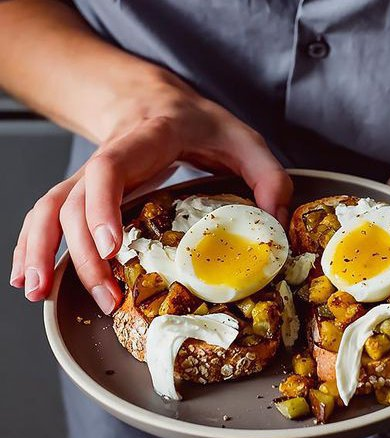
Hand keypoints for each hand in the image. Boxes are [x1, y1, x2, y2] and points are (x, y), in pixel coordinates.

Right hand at [9, 74, 292, 313]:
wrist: (156, 100)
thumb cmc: (199, 122)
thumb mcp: (243, 139)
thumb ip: (267, 176)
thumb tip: (275, 223)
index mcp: (148, 138)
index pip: (111, 167)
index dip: (103, 205)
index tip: (109, 247)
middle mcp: (110, 155)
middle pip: (76, 202)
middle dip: (82, 254)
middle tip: (107, 298)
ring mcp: (91, 174)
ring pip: (51, 208)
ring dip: (42, 251)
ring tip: (39, 294)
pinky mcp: (85, 189)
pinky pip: (47, 213)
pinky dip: (32, 244)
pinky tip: (29, 275)